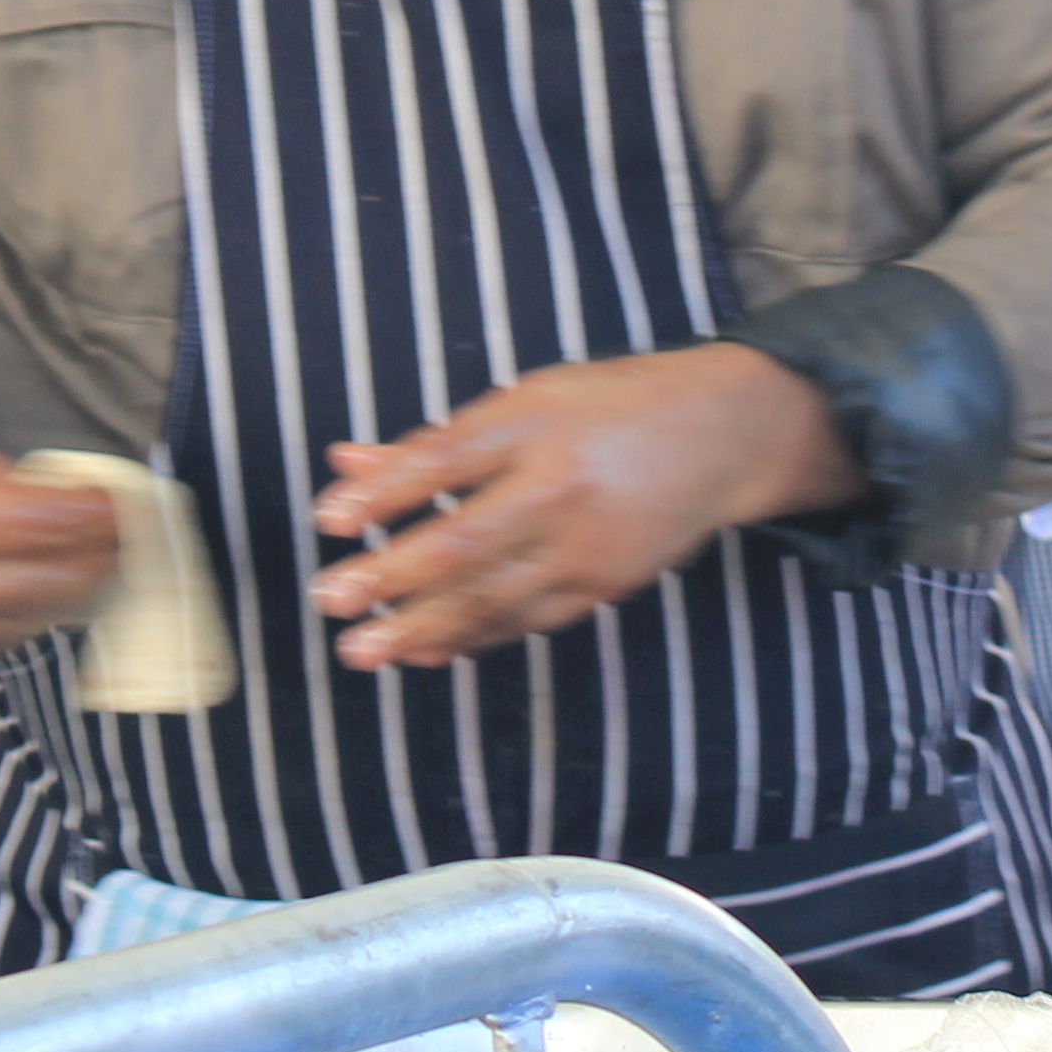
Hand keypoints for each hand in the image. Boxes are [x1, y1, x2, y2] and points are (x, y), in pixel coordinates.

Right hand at [0, 395, 116, 667]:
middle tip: (124, 537)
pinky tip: (33, 592)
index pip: (43, 528)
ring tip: (91, 564)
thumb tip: (64, 506)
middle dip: (95, 559)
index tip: (124, 503)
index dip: (96, 516)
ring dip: (64, 594)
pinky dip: (17, 619)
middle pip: (44, 585)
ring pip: (21, 623)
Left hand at [311, 343, 856, 672]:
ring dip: (420, 627)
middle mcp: (560, 485)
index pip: (444, 460)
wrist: (723, 438)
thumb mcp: (525, 401)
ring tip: (362, 650)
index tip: (327, 519)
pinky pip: (525, 620)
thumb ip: (434, 441)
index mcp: (535, 422)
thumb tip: (343, 464)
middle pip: (464, 540)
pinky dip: (471, 638)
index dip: (383, 493)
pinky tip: (424, 650)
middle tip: (329, 601)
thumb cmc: (608, 409)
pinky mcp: (603, 587)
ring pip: (493, 596)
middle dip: (389, 576)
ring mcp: (586, 544)